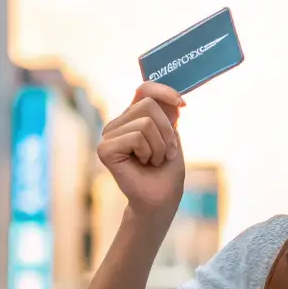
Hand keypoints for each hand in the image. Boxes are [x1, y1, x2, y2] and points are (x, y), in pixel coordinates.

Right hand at [97, 82, 186, 218]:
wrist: (160, 199)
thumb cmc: (166, 171)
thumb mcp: (172, 136)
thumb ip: (167, 115)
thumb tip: (170, 98)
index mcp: (133, 116)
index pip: (145, 89)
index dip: (164, 91)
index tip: (183, 105)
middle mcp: (119, 123)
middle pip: (148, 104)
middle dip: (167, 130)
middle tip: (166, 152)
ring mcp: (109, 135)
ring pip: (145, 122)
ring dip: (159, 146)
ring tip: (154, 161)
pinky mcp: (105, 149)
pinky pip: (136, 137)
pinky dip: (148, 152)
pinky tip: (142, 164)